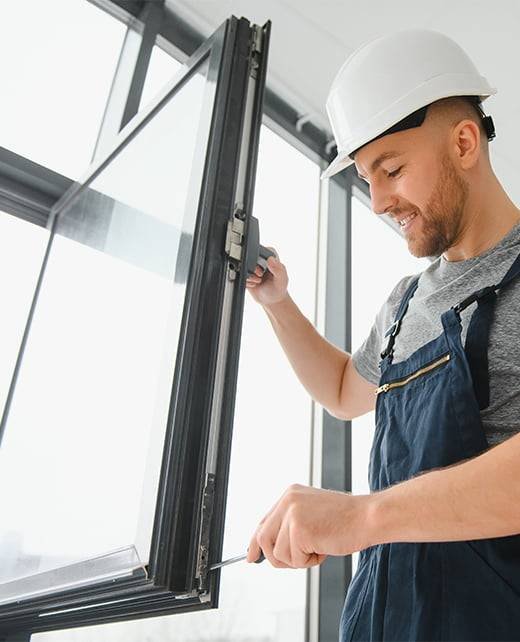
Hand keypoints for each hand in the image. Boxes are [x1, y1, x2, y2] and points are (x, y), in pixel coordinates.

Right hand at [245, 247, 288, 306]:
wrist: (272, 299)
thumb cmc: (279, 288)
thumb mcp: (281, 278)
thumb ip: (278, 269)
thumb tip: (270, 259)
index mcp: (270, 254)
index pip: (259, 250)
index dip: (259, 260)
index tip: (264, 270)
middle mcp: (260, 258)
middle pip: (249, 257)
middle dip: (253, 269)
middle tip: (261, 276)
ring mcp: (252, 266)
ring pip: (243, 267)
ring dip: (250, 277)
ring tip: (258, 281)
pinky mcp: (245, 274)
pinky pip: (240, 275)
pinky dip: (246, 282)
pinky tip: (254, 284)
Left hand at [246, 484, 371, 568]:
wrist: (367, 517)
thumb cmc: (345, 520)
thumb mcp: (312, 515)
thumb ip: (290, 525)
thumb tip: (268, 547)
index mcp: (289, 495)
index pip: (264, 522)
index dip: (255, 542)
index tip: (251, 557)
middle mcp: (287, 500)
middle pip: (263, 538)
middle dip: (276, 557)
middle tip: (300, 557)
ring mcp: (292, 513)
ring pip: (278, 553)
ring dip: (299, 559)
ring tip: (318, 547)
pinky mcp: (299, 529)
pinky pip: (294, 559)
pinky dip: (309, 561)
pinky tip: (324, 547)